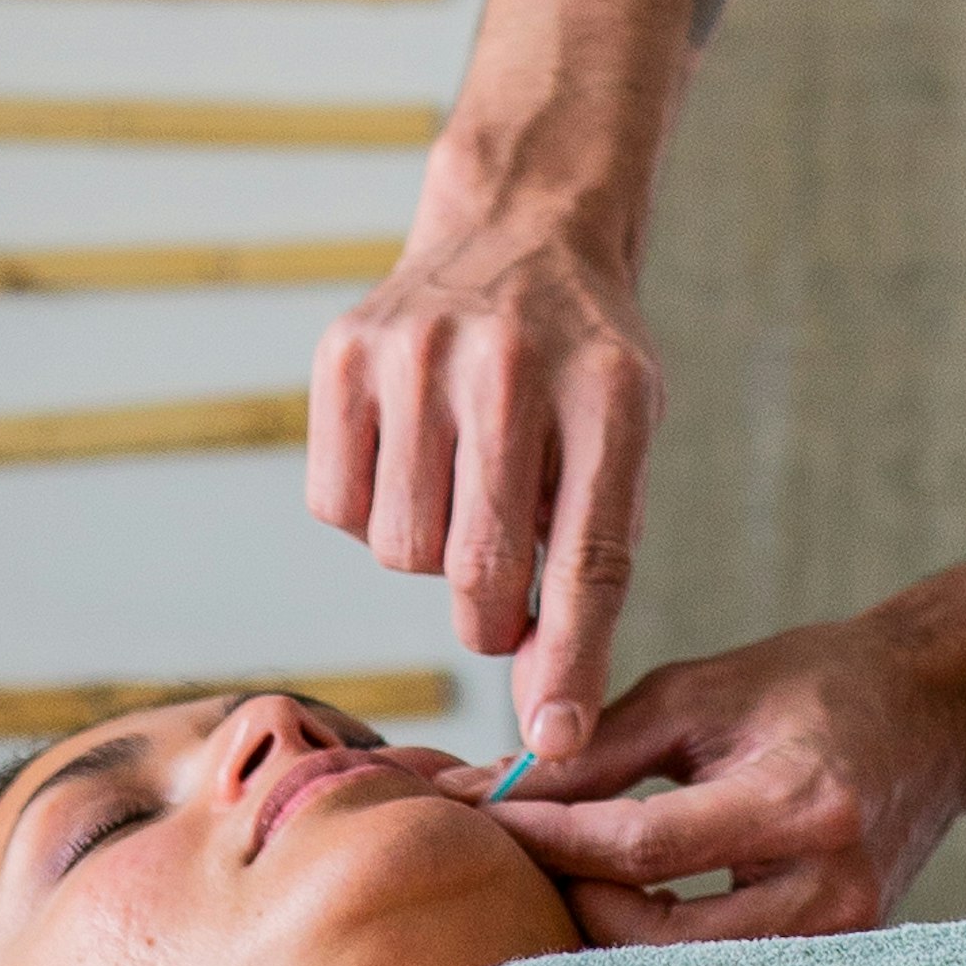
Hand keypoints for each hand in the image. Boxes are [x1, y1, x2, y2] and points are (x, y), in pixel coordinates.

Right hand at [306, 195, 659, 763]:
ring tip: (465, 495)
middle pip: (479, 568)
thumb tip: (552, 721)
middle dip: (491, 619)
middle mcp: (510, 364)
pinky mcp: (344, 353)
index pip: (589, 555)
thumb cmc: (583, 363)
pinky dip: (372, 513)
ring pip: (400, 550)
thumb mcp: (627, 435)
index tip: (556, 742)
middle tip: (503, 604)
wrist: (522, 223)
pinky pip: (338, 508)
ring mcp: (418, 351)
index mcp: (610, 391)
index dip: (571, 660)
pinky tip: (413, 460)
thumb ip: (596, 561)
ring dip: (431, 558)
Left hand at [458, 607, 965, 943]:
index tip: (484, 817)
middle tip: (518, 857)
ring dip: (607, 929)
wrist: (936, 712)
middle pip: (652, 933)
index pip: (640, 847)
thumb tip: (489, 788)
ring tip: (563, 879)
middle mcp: (827, 884)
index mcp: (798, 802)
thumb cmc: (817, 687)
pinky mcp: (836, 956)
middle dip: (569, 895)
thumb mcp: (703, 692)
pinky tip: (621, 905)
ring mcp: (839, 935)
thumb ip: (598, 748)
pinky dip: (659, 946)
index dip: (550, 838)